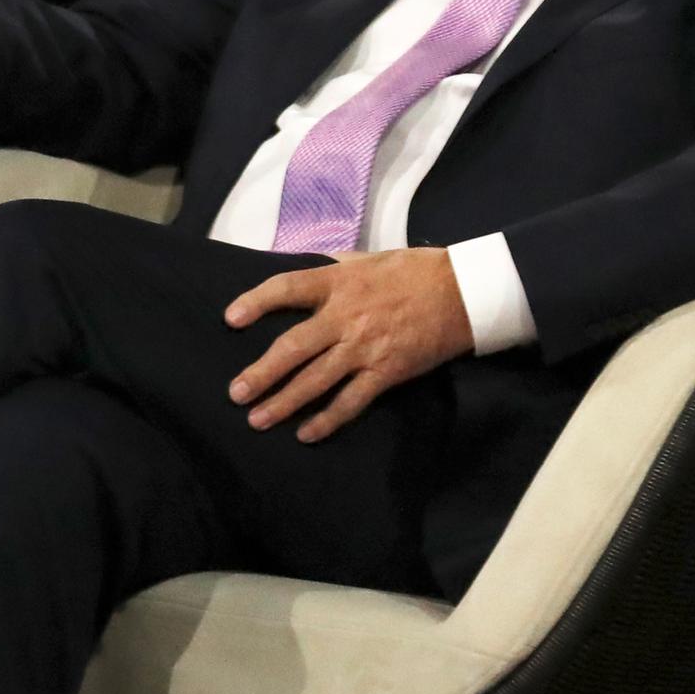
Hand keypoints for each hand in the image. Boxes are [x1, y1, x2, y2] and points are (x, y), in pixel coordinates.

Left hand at [224, 248, 471, 442]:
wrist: (463, 292)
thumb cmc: (414, 271)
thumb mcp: (368, 259)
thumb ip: (335, 268)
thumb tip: (307, 271)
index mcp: (337, 282)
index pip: (286, 288)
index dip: (256, 302)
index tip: (231, 319)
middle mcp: (345, 316)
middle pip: (293, 347)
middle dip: (261, 373)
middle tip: (236, 393)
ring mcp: (365, 347)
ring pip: (316, 380)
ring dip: (284, 402)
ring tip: (257, 419)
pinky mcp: (387, 371)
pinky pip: (351, 401)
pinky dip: (327, 420)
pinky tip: (306, 433)